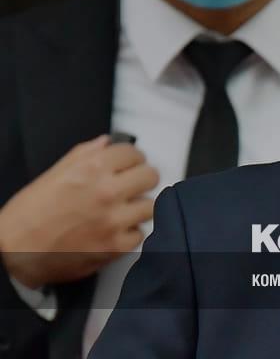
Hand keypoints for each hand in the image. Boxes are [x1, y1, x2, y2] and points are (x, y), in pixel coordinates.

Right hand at [0, 136, 158, 288]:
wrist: (12, 252)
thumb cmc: (28, 214)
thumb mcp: (53, 174)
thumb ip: (84, 155)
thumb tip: (107, 142)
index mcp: (91, 169)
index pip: (134, 153)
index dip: (131, 158)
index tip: (128, 164)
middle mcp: (106, 191)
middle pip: (150, 176)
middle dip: (140, 179)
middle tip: (130, 186)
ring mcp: (114, 220)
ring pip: (150, 205)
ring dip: (137, 207)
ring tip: (121, 210)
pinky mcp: (116, 246)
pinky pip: (140, 233)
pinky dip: (129, 233)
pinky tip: (114, 230)